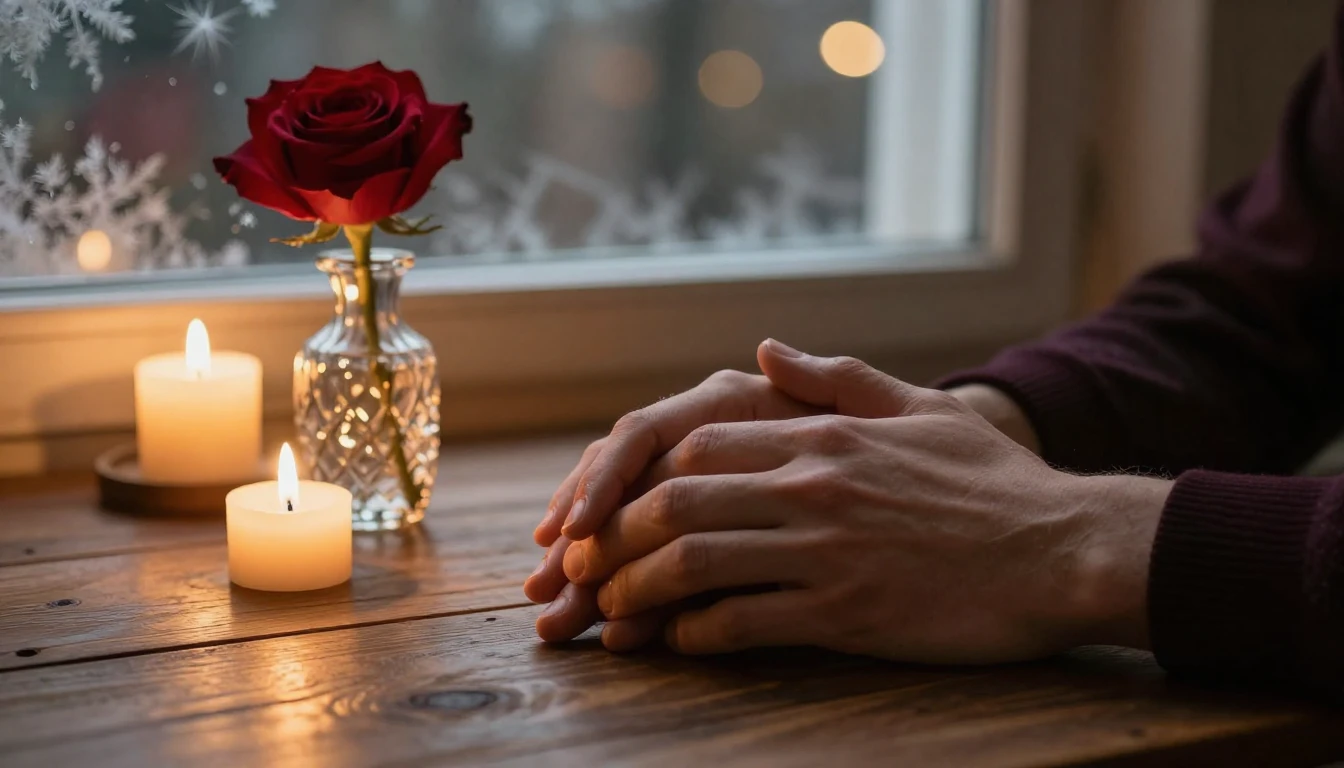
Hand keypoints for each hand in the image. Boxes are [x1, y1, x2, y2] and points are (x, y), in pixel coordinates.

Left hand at [564, 355, 1170, 661]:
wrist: (1066, 551)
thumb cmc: (995, 484)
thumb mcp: (920, 408)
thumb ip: (835, 376)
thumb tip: (762, 347)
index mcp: (824, 434)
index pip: (697, 443)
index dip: (638, 478)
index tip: (611, 508)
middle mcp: (815, 484)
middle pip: (678, 502)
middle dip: (616, 536)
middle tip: (581, 568)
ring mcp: (828, 550)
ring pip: (697, 563)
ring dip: (639, 589)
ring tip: (610, 611)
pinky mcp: (847, 613)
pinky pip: (746, 623)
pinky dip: (697, 635)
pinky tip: (677, 643)